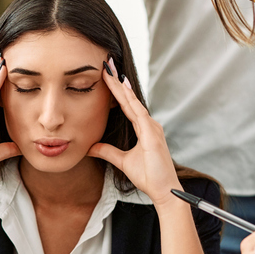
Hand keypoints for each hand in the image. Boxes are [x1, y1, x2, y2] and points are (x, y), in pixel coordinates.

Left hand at [86, 59, 181, 205]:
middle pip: (130, 99)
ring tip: (110, 71)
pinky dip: (129, 100)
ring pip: (133, 102)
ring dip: (121, 87)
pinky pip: (138, 113)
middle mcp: (149, 124)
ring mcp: (152, 127)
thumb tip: (91, 147)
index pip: (126, 104)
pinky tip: (122, 88)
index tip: (107, 75)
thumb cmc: (148, 176)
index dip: (116, 90)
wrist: (163, 190)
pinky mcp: (152, 134)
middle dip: (117, 81)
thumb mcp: (122, 161)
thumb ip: (108, 152)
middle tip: (107, 63)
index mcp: (144, 128)